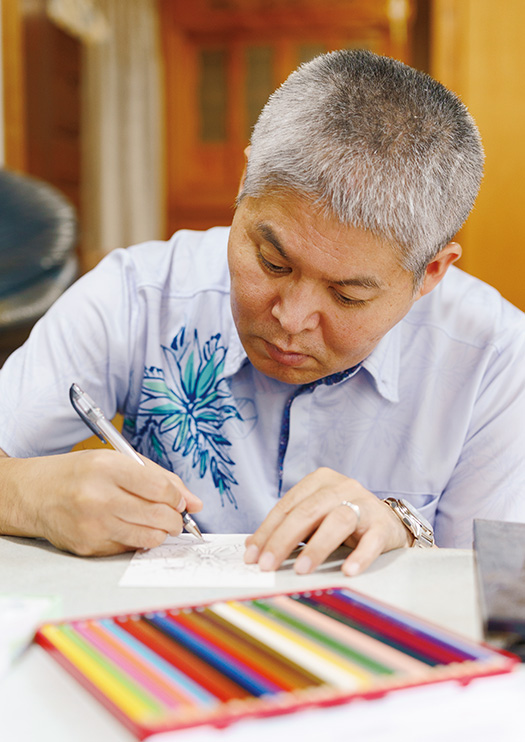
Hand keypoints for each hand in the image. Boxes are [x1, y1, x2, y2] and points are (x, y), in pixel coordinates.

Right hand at [0, 448, 201, 555]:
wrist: (36, 494)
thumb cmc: (81, 474)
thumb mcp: (117, 460)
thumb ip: (160, 478)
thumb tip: (195, 503)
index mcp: (107, 467)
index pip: (160, 488)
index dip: (177, 497)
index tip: (179, 500)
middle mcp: (98, 497)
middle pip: (158, 515)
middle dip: (175, 519)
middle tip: (174, 516)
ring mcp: (93, 525)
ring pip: (149, 537)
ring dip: (161, 532)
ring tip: (156, 523)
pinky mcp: (89, 547)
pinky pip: (130, 547)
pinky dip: (138, 540)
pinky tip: (129, 527)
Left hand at [244, 467, 411, 576]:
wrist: (388, 521)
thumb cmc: (343, 520)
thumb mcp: (315, 518)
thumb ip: (288, 527)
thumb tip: (253, 548)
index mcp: (319, 481)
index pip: (287, 506)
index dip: (267, 531)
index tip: (252, 555)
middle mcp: (341, 486)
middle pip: (307, 512)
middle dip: (283, 540)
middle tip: (268, 565)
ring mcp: (364, 503)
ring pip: (337, 521)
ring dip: (316, 547)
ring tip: (300, 570)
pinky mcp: (383, 524)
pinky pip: (371, 541)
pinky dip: (359, 556)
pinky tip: (348, 571)